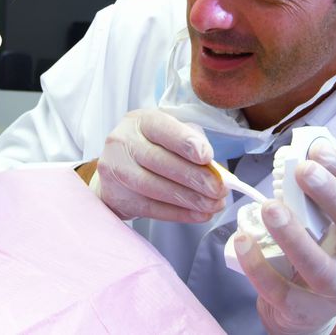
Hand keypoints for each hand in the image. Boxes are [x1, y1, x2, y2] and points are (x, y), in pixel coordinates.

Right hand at [90, 109, 226, 221]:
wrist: (117, 169)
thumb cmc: (152, 147)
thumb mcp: (170, 132)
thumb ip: (191, 140)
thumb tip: (212, 166)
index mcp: (140, 121)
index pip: (162, 128)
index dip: (185, 142)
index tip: (207, 157)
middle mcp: (124, 142)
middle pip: (160, 161)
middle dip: (195, 177)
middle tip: (219, 189)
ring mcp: (117, 170)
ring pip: (156, 188)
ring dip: (190, 199)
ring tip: (213, 204)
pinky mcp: (118, 197)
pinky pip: (152, 208)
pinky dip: (179, 214)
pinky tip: (199, 214)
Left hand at [233, 142, 335, 334]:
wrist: (305, 312)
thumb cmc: (316, 254)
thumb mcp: (325, 226)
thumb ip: (316, 195)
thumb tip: (300, 150)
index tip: (317, 149)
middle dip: (332, 196)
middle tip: (302, 170)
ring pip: (320, 268)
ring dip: (294, 236)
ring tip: (269, 207)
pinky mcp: (306, 312)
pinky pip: (282, 291)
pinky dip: (259, 267)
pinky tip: (242, 241)